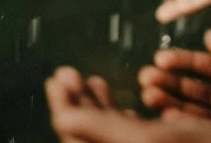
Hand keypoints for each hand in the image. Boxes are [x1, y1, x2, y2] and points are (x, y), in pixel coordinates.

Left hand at [45, 67, 210, 142]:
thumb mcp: (151, 140)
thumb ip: (100, 130)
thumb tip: (59, 119)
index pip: (76, 136)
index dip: (63, 106)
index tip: (60, 75)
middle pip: (90, 134)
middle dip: (79, 100)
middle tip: (69, 73)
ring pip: (112, 132)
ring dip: (102, 104)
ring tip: (96, 82)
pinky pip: (136, 133)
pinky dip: (127, 112)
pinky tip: (129, 98)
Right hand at [138, 23, 210, 142]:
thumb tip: (209, 37)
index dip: (188, 62)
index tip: (161, 58)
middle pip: (206, 91)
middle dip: (176, 85)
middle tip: (146, 79)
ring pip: (210, 113)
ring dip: (180, 105)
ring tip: (150, 95)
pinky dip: (201, 127)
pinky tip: (175, 119)